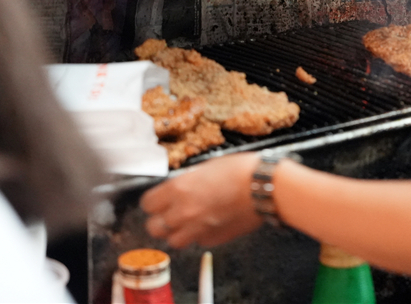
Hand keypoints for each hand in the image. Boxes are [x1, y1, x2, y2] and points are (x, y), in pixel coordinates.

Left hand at [141, 152, 261, 247]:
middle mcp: (183, 212)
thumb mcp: (206, 167)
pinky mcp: (214, 239)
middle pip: (154, 228)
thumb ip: (187, 182)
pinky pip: (198, 242)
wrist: (262, 186)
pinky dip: (199, 236)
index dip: (152, 202)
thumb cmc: (240, 170)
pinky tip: (207, 224)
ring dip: (176, 232)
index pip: (147, 204)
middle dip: (159, 221)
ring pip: (173, 241)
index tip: (156, 201)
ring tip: (185, 223)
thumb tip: (180, 189)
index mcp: (179, 189)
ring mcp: (198, 229)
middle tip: (166, 214)